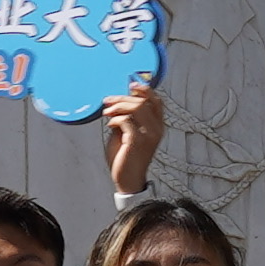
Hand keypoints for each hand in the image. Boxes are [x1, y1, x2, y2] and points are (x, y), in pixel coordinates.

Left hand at [100, 76, 164, 198]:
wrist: (127, 179)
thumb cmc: (126, 156)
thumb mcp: (127, 133)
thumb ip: (127, 118)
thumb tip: (118, 101)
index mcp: (157, 126)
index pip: (156, 101)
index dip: (145, 90)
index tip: (130, 85)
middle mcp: (157, 129)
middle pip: (143, 101)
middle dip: (122, 98)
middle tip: (107, 101)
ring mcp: (149, 135)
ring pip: (137, 107)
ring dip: (118, 106)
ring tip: (107, 112)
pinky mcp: (138, 141)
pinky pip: (126, 121)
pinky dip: (115, 119)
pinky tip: (110, 125)